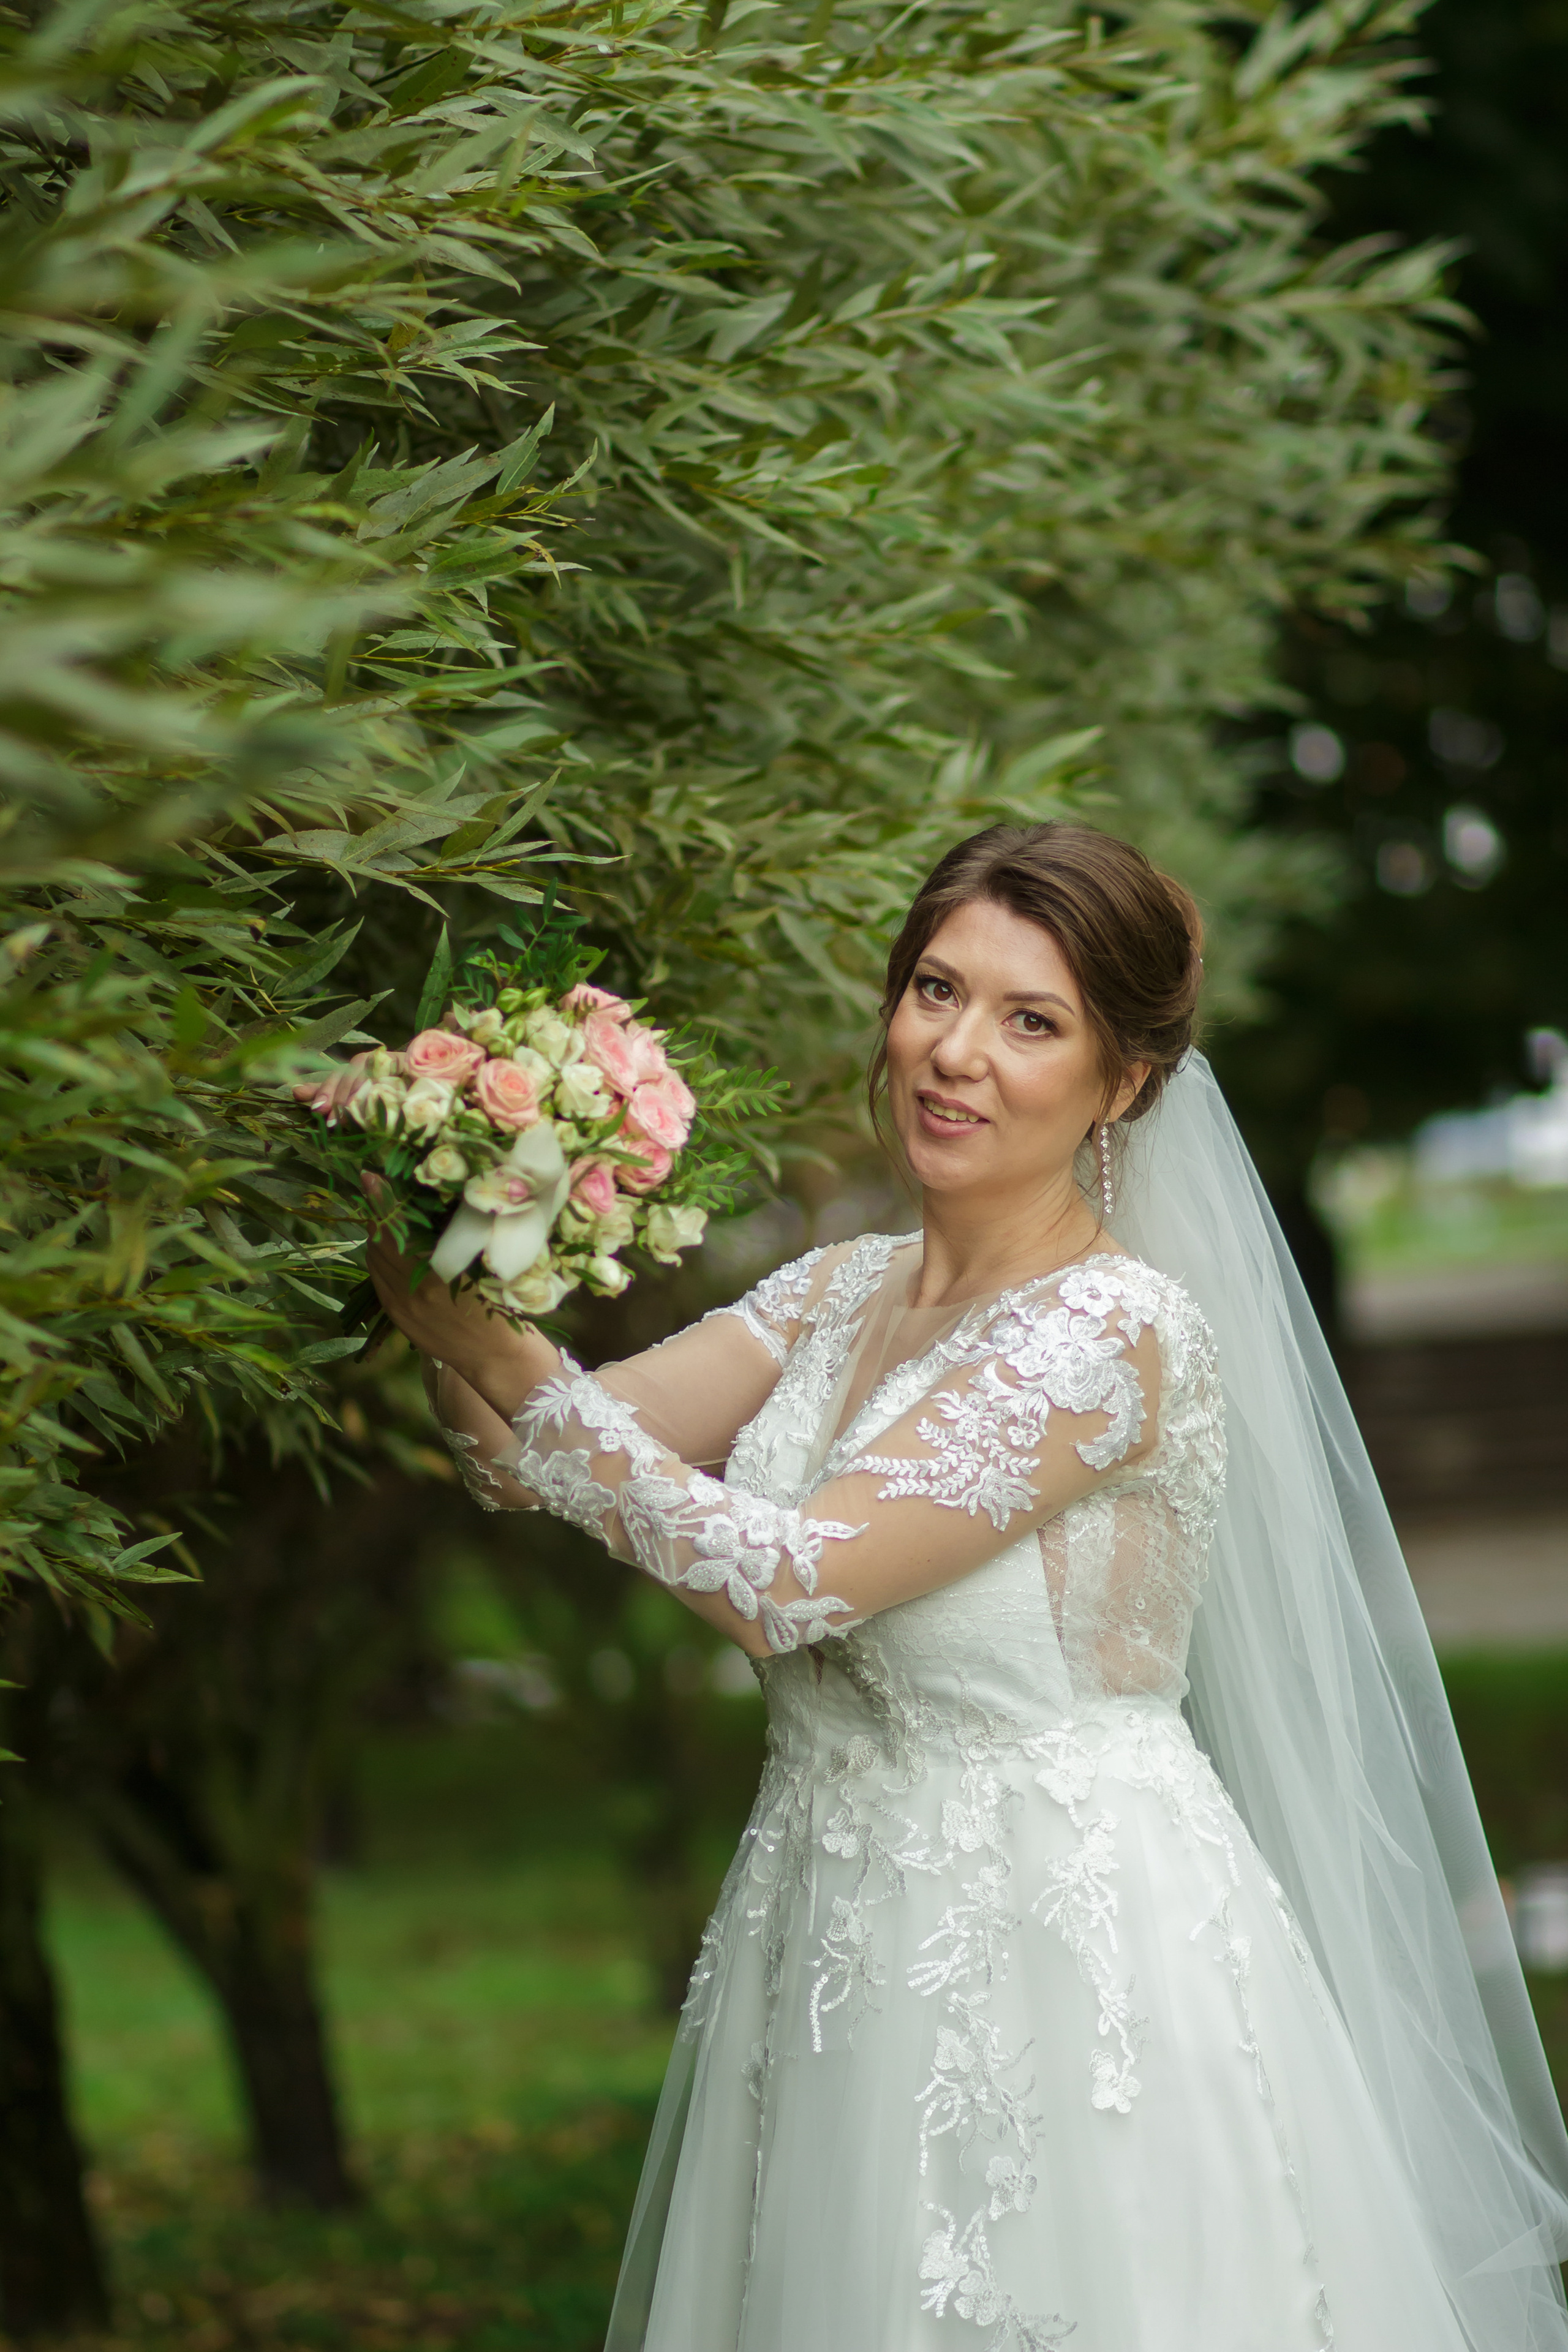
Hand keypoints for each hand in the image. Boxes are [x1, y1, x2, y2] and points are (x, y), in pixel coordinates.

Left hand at [364, 1210, 556, 1421]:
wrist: (494, 1354)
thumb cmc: (500, 1303)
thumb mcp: (483, 1267)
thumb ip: (456, 1238)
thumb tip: (433, 1202)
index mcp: (437, 1274)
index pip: (398, 1229)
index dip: (384, 1201)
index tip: (371, 1175)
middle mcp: (412, 1289)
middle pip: (381, 1241)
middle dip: (381, 1215)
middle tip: (383, 1190)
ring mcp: (400, 1304)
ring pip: (375, 1259)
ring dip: (379, 1236)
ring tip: (389, 1217)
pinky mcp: (396, 1315)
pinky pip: (377, 1278)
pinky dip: (381, 1258)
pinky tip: (394, 1249)